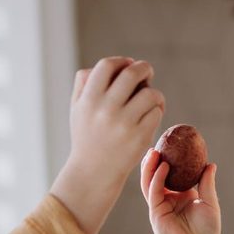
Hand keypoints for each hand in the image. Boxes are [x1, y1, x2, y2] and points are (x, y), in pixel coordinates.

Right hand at [49, 57, 166, 233]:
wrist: (93, 172)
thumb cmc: (87, 135)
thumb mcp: (77, 108)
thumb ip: (85, 82)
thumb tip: (114, 64)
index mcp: (88, 100)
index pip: (107, 65)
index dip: (121, 61)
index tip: (128, 65)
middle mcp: (105, 110)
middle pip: (132, 73)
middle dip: (144, 69)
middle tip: (147, 74)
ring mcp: (123, 124)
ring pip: (149, 93)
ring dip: (154, 93)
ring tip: (151, 100)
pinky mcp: (139, 137)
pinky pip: (156, 112)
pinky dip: (157, 110)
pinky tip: (152, 114)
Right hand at [141, 148, 219, 233]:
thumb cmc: (206, 233)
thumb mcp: (210, 204)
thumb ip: (207, 184)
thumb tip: (210, 164)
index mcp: (181, 196)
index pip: (172, 174)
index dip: (170, 160)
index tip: (173, 144)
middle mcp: (168, 199)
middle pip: (156, 175)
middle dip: (154, 160)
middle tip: (159, 144)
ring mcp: (160, 205)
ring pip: (150, 182)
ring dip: (150, 166)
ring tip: (154, 151)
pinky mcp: (156, 212)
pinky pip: (154, 191)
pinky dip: (157, 178)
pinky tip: (163, 167)